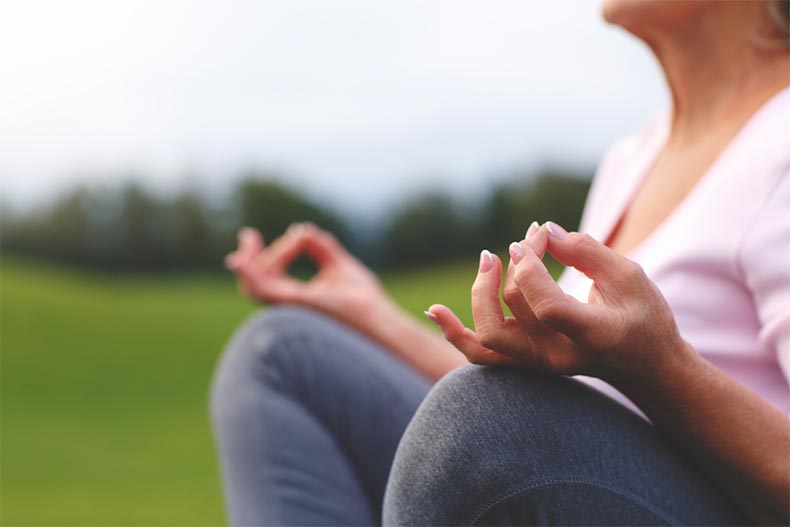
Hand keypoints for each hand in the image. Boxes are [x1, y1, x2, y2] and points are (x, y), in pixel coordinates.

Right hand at [225, 223, 390, 330]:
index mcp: (297, 298)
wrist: (379, 317)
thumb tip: (303, 229)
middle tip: (248, 235)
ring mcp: (290, 306)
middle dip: (248, 258)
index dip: (261, 257)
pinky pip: (263, 289)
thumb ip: (320, 247)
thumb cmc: (363, 299)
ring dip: (250, 261)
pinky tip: (240, 259)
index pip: (269, 277)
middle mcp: (289, 305)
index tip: (264, 236)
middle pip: (256, 281)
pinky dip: (249, 273)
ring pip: (255, 283)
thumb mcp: (338, 264)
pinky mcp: (296, 302)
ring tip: (250, 239)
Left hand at [428, 221, 690, 382]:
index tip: (534, 237)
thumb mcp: (629, 277)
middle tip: (524, 239)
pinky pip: (480, 355)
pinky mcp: (524, 363)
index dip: (530, 268)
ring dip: (478, 295)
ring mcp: (538, 365)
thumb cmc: (642, 316)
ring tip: (487, 260)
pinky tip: (434, 311)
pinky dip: (455, 333)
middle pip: (511, 317)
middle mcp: (559, 357)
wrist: (643, 365)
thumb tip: (543, 231)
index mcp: (592, 336)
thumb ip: (587, 251)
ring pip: (487, 340)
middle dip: (510, 271)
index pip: (546, 307)